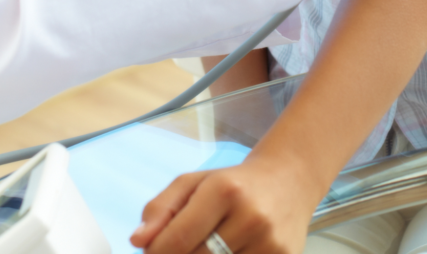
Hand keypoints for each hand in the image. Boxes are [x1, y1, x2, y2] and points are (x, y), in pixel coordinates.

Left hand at [130, 151, 315, 253]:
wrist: (288, 180)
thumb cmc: (234, 184)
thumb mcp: (194, 182)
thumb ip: (160, 208)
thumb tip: (137, 241)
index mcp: (224, 190)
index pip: (178, 238)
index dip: (157, 253)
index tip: (151, 253)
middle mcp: (251, 216)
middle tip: (181, 247)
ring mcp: (271, 243)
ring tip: (205, 249)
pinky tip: (227, 251)